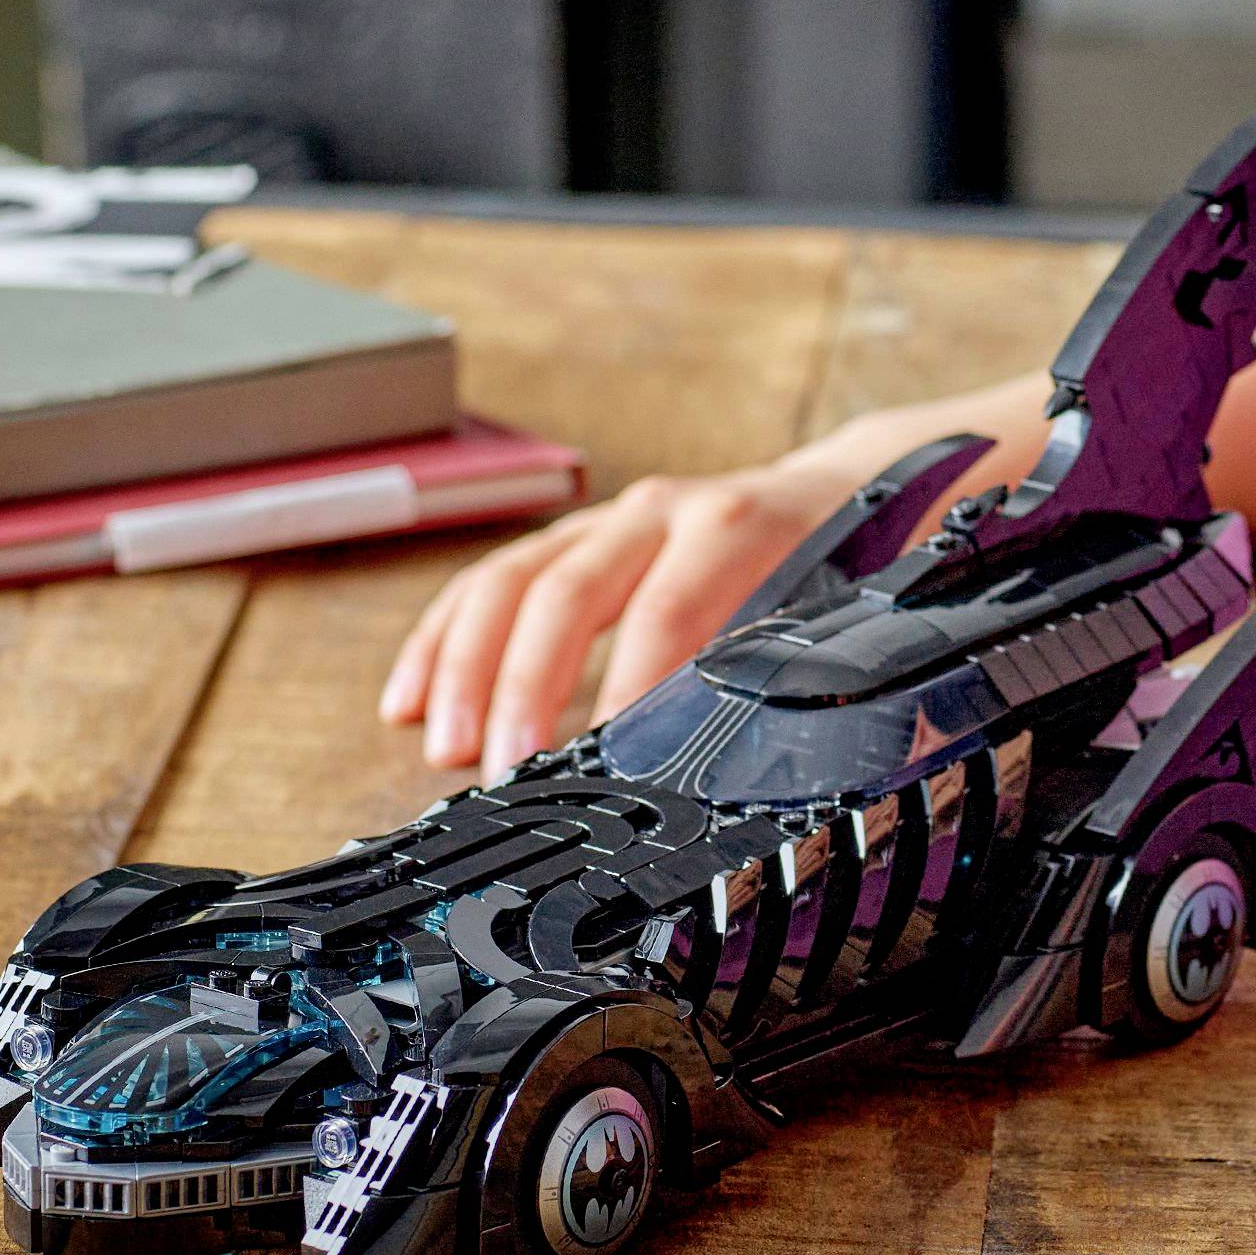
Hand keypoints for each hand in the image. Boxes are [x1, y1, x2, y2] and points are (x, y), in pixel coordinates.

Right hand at [378, 454, 862, 780]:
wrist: (846, 488)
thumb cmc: (844, 565)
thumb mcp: (838, 614)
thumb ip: (787, 671)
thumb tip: (748, 757)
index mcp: (732, 526)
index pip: (666, 609)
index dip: (629, 686)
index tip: (602, 760)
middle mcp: (660, 511)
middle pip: (567, 588)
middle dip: (525, 682)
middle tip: (501, 766)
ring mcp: (609, 520)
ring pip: (512, 579)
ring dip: (468, 666)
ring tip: (444, 744)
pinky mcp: (575, 537)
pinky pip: (489, 582)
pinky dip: (444, 641)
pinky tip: (408, 700)